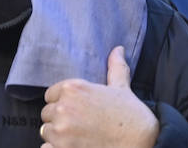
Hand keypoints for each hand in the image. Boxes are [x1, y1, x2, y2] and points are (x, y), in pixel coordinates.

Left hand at [40, 46, 157, 147]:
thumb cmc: (130, 115)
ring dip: (58, 136)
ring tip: (78, 136)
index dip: (63, 103)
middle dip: (60, 119)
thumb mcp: (121, 88)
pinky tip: (74, 146)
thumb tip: (118, 49)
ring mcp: (61, 131)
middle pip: (47, 114)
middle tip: (80, 125)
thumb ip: (115, 67)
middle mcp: (64, 108)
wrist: (140, 142)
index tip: (76, 110)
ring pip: (46, 132)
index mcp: (73, 88)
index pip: (51, 95)